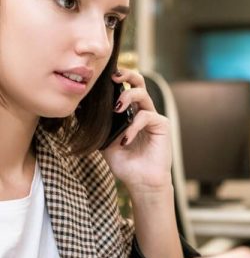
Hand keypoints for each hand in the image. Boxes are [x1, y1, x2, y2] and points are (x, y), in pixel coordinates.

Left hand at [102, 69, 171, 192]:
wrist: (141, 182)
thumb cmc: (126, 164)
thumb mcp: (106, 142)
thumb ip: (100, 126)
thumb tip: (80, 111)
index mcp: (130, 113)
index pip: (125, 88)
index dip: (116, 80)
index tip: (102, 78)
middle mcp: (143, 111)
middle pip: (139, 82)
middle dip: (127, 74)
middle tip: (113, 76)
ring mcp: (153, 117)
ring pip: (143, 94)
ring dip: (128, 96)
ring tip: (117, 108)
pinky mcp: (162, 125)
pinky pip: (146, 116)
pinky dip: (133, 126)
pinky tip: (125, 140)